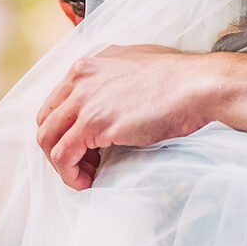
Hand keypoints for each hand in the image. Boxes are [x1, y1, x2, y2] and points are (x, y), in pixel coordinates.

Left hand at [36, 45, 246, 188]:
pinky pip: (63, 155)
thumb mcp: (139, 65)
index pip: (56, 102)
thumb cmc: (182, 79)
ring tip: (85, 177)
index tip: (85, 147)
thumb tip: (114, 100)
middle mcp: (80, 78)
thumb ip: (116, 77)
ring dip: (62, 165)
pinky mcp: (96, 123)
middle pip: (47, 121)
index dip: (65, 129)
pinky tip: (88, 181)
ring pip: (48, 139)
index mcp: (89, 64)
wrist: (199, 85)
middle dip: (59, 147)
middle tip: (84, 164)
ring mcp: (85, 100)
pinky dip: (69, 173)